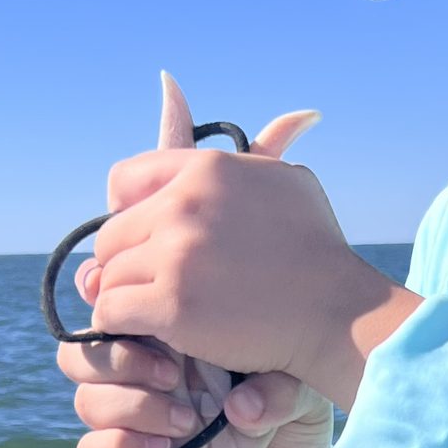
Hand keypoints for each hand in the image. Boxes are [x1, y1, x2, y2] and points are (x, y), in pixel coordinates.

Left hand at [85, 127, 396, 403]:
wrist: (338, 313)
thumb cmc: (318, 250)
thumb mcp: (291, 181)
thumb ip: (266, 148)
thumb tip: (284, 114)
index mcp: (206, 169)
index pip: (123, 180)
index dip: (126, 212)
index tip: (144, 238)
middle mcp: (184, 205)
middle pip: (110, 233)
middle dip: (127, 260)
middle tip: (151, 284)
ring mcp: (176, 256)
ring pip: (109, 276)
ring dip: (129, 297)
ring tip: (157, 312)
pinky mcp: (172, 305)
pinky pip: (112, 311)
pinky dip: (124, 325)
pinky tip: (151, 332)